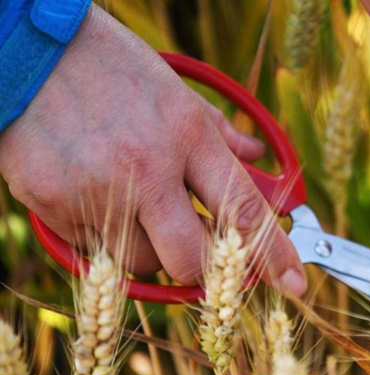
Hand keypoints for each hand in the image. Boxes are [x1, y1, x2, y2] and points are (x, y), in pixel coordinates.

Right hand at [0, 6, 306, 293]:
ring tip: (137, 209)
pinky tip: (99, 199)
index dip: (274, 255)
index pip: (243, 212)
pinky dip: (106, 239)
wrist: (27, 50)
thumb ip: (219, 133)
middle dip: (203, 268)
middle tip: (199, 250)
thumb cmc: (110, 67)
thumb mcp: (176, 91)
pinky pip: (93, 252)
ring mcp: (97, 192)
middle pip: (192, 259)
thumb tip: (255, 153)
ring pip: (142, 264)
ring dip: (151, 250)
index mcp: (186, 137)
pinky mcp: (53, 205)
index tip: (294, 282)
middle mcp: (146, 170)